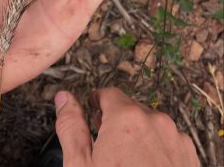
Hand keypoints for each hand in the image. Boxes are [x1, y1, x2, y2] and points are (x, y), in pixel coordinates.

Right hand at [54, 88, 199, 166]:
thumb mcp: (81, 165)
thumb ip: (71, 126)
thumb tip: (63, 98)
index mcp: (126, 118)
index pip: (108, 94)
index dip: (95, 102)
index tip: (91, 113)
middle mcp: (155, 122)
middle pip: (129, 108)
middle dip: (114, 121)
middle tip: (103, 147)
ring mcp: (175, 139)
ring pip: (148, 125)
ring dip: (135, 135)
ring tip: (124, 162)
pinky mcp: (189, 156)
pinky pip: (166, 140)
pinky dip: (154, 147)